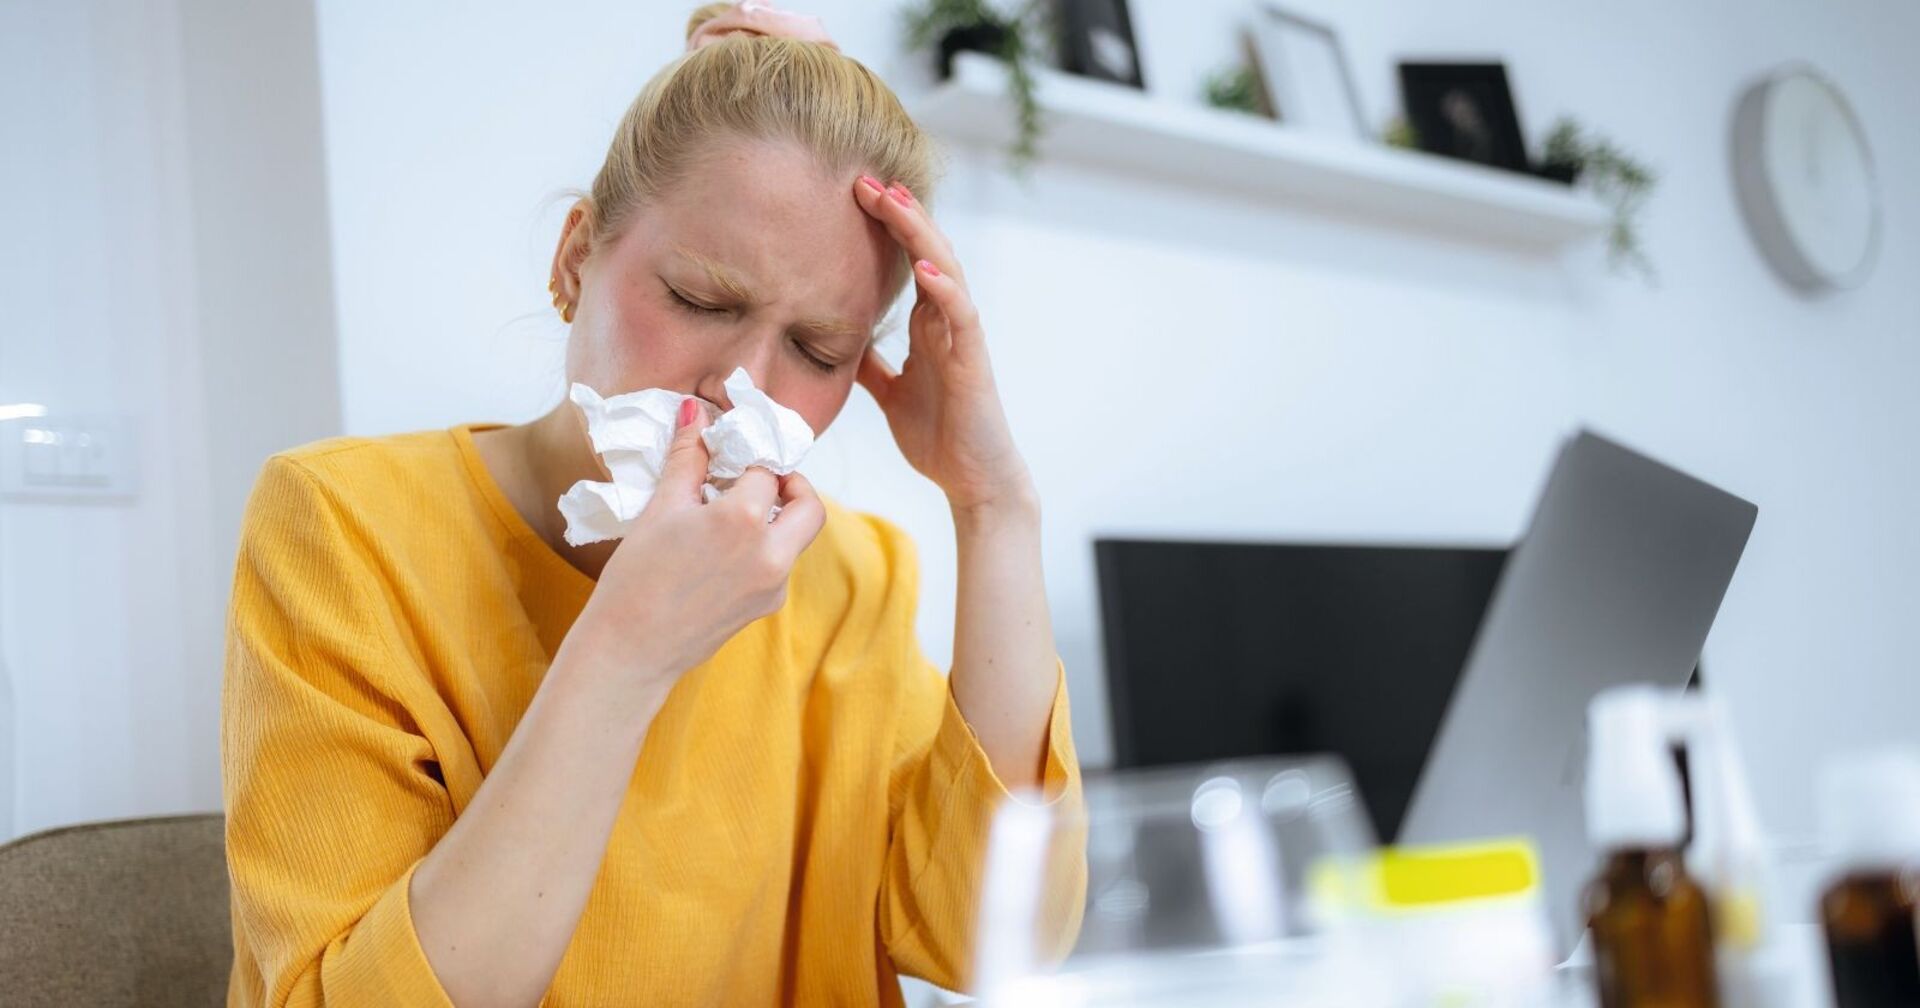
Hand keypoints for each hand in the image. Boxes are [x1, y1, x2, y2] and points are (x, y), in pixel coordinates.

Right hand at [565, 398, 825, 687]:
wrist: (629, 650)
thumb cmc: (636, 577)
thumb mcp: (661, 508)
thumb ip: (687, 457)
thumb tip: (695, 410)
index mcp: (744, 520)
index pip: (765, 470)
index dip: (749, 456)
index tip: (732, 454)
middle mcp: (772, 553)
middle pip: (810, 505)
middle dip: (792, 486)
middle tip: (758, 480)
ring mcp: (775, 584)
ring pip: (796, 537)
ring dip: (777, 518)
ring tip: (730, 515)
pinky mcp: (767, 606)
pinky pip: (779, 564)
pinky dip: (763, 547)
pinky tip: (722, 551)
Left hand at [852, 176, 1036, 515]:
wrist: (973, 479)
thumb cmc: (938, 436)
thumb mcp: (890, 392)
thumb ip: (871, 363)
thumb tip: (835, 340)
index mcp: (928, 324)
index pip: (907, 260)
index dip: (884, 226)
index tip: (852, 193)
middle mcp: (947, 321)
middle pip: (926, 250)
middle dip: (898, 213)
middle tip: (864, 179)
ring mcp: (963, 336)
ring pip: (946, 269)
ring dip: (920, 233)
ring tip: (894, 200)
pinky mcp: (974, 360)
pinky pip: (961, 315)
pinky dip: (944, 288)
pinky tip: (923, 267)